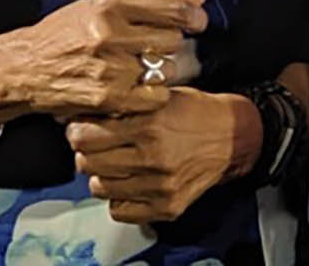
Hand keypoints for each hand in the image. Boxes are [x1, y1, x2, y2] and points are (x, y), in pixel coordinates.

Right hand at [0, 0, 207, 119]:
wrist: (26, 67)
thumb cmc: (66, 33)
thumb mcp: (103, 5)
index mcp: (109, 3)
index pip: (174, 9)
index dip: (192, 16)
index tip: (194, 22)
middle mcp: (109, 33)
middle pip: (172, 41)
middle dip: (166, 44)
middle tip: (149, 47)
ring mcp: (110, 68)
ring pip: (166, 70)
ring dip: (159, 70)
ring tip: (137, 68)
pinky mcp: (109, 98)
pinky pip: (156, 97)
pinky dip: (151, 95)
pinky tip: (135, 88)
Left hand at [66, 87, 258, 223]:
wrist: (231, 137)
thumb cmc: (192, 112)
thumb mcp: (156, 96)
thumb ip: (120, 104)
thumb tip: (79, 113)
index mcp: (148, 124)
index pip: (85, 135)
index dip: (77, 130)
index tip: (80, 127)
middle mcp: (153, 157)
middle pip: (88, 163)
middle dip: (85, 152)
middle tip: (93, 145)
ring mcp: (160, 186)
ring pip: (100, 188)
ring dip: (101, 175)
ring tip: (112, 163)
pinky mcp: (167, 207)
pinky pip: (120, 211)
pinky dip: (118, 198)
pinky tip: (127, 182)